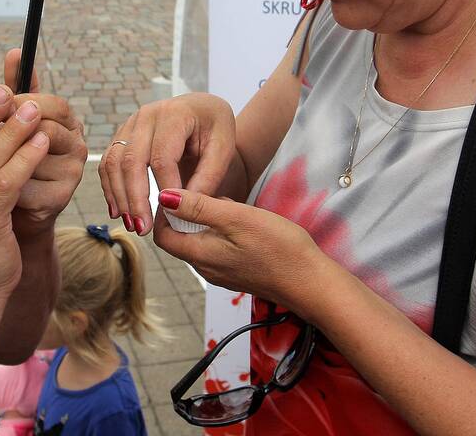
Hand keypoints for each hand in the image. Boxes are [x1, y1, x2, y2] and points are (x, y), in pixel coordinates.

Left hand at [2, 48, 85, 238]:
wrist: (10, 210)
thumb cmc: (9, 157)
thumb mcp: (11, 120)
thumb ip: (14, 87)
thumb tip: (14, 52)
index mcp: (67, 122)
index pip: (55, 104)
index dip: (23, 103)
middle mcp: (77, 145)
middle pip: (46, 129)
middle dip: (10, 132)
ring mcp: (72, 174)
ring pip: (33, 159)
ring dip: (2, 160)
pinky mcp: (60, 200)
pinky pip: (25, 186)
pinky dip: (2, 186)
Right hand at [98, 93, 234, 235]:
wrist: (202, 111)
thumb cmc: (214, 129)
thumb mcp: (223, 149)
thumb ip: (207, 177)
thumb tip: (180, 207)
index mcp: (176, 114)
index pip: (163, 157)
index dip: (164, 189)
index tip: (171, 215)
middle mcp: (147, 115)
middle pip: (131, 160)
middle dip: (135, 199)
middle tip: (143, 229)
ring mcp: (130, 123)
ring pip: (113, 162)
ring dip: (119, 197)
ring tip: (132, 225)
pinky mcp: (122, 134)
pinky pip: (108, 162)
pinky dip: (110, 188)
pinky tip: (119, 211)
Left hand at [152, 188, 329, 320]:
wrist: (312, 283)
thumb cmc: (279, 249)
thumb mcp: (236, 218)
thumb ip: (198, 208)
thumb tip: (164, 197)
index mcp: (200, 256)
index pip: (162, 237)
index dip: (164, 213)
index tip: (180, 193)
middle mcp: (206, 269)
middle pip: (179, 240)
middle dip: (186, 215)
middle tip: (207, 194)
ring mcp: (222, 274)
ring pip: (200, 243)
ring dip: (206, 222)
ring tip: (228, 206)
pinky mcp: (238, 273)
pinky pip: (217, 249)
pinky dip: (221, 232)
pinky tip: (243, 222)